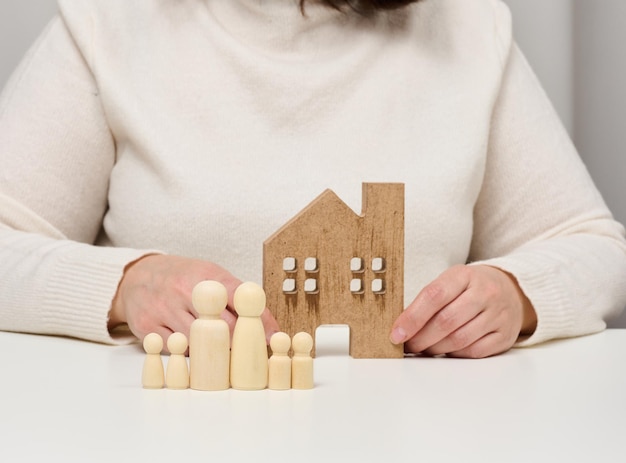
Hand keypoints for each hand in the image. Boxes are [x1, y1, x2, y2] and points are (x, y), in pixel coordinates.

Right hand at [108, 254, 279, 349]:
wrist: (137, 276)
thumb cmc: (182, 278)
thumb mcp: (210, 276)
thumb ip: (236, 296)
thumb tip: (268, 324)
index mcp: (206, 275)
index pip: (240, 298)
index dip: (260, 319)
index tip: (274, 338)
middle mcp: (184, 290)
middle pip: (223, 325)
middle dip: (242, 342)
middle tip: (253, 354)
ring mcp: (164, 308)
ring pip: (201, 342)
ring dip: (217, 351)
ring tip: (225, 353)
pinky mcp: (147, 327)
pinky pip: (177, 349)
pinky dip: (190, 353)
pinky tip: (195, 349)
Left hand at [389, 265, 536, 357]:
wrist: (511, 290)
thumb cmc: (471, 288)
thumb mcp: (451, 281)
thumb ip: (428, 300)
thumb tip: (401, 326)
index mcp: (464, 275)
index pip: (434, 296)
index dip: (412, 317)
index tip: (396, 333)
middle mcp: (485, 293)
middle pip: (446, 321)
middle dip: (421, 338)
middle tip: (407, 345)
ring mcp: (498, 314)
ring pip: (459, 339)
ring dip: (435, 348)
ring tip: (423, 349)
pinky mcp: (505, 335)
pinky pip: (474, 351)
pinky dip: (455, 354)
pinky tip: (445, 350)